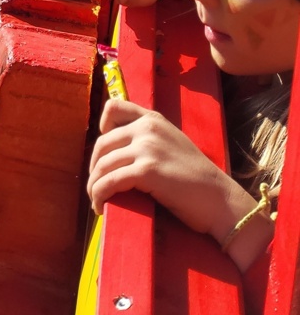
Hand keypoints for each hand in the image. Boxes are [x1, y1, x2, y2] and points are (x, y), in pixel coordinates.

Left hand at [88, 100, 270, 269]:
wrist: (221, 200)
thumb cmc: (197, 178)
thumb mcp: (172, 143)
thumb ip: (148, 138)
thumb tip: (116, 149)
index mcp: (153, 119)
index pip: (113, 108)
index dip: (102, 127)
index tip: (106, 151)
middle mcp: (147, 128)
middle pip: (102, 143)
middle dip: (95, 167)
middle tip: (97, 185)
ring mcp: (147, 148)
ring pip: (103, 165)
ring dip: (94, 186)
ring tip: (96, 200)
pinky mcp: (146, 171)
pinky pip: (110, 182)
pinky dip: (100, 195)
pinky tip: (101, 207)